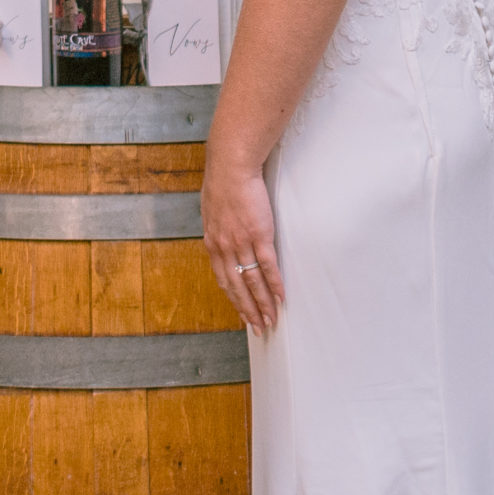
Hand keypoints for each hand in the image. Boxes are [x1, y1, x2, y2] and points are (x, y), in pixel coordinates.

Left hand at [201, 143, 283, 335]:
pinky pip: (267, 265)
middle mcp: (224, 248)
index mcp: (212, 244)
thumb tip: (222, 239)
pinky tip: (281, 297)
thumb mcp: (212, 211)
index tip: (243, 314)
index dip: (234, 300)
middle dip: (248, 310)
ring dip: (263, 304)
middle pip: (237, 287)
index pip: (224, 280)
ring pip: (252, 282)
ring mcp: (241, 243)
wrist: (231, 166)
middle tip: (258, 328)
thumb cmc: (223, 183)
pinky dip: (274, 284)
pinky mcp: (259, 234)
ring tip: (271, 320)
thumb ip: (218, 230)